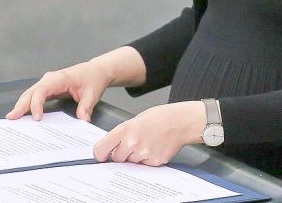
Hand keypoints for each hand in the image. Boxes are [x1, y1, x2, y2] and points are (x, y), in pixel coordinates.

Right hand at [6, 61, 111, 121]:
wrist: (96, 71)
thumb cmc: (93, 79)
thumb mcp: (92, 94)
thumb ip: (86, 107)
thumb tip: (82, 120)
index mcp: (60, 78)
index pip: (43, 90)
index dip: (37, 104)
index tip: (37, 118)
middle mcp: (50, 79)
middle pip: (32, 92)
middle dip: (21, 105)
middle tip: (12, 118)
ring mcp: (48, 83)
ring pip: (31, 93)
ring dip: (21, 105)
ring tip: (12, 118)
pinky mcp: (49, 88)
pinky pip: (35, 96)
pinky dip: (27, 104)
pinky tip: (22, 114)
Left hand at [92, 101, 206, 166]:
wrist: (180, 122)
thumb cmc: (160, 117)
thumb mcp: (135, 120)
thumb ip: (122, 134)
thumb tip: (113, 147)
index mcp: (125, 130)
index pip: (101, 149)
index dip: (100, 153)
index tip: (101, 155)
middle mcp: (132, 143)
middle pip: (116, 158)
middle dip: (121, 153)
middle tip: (132, 144)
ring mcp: (143, 154)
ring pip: (131, 162)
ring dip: (135, 156)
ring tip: (147, 142)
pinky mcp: (154, 162)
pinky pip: (144, 165)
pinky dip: (147, 159)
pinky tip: (154, 147)